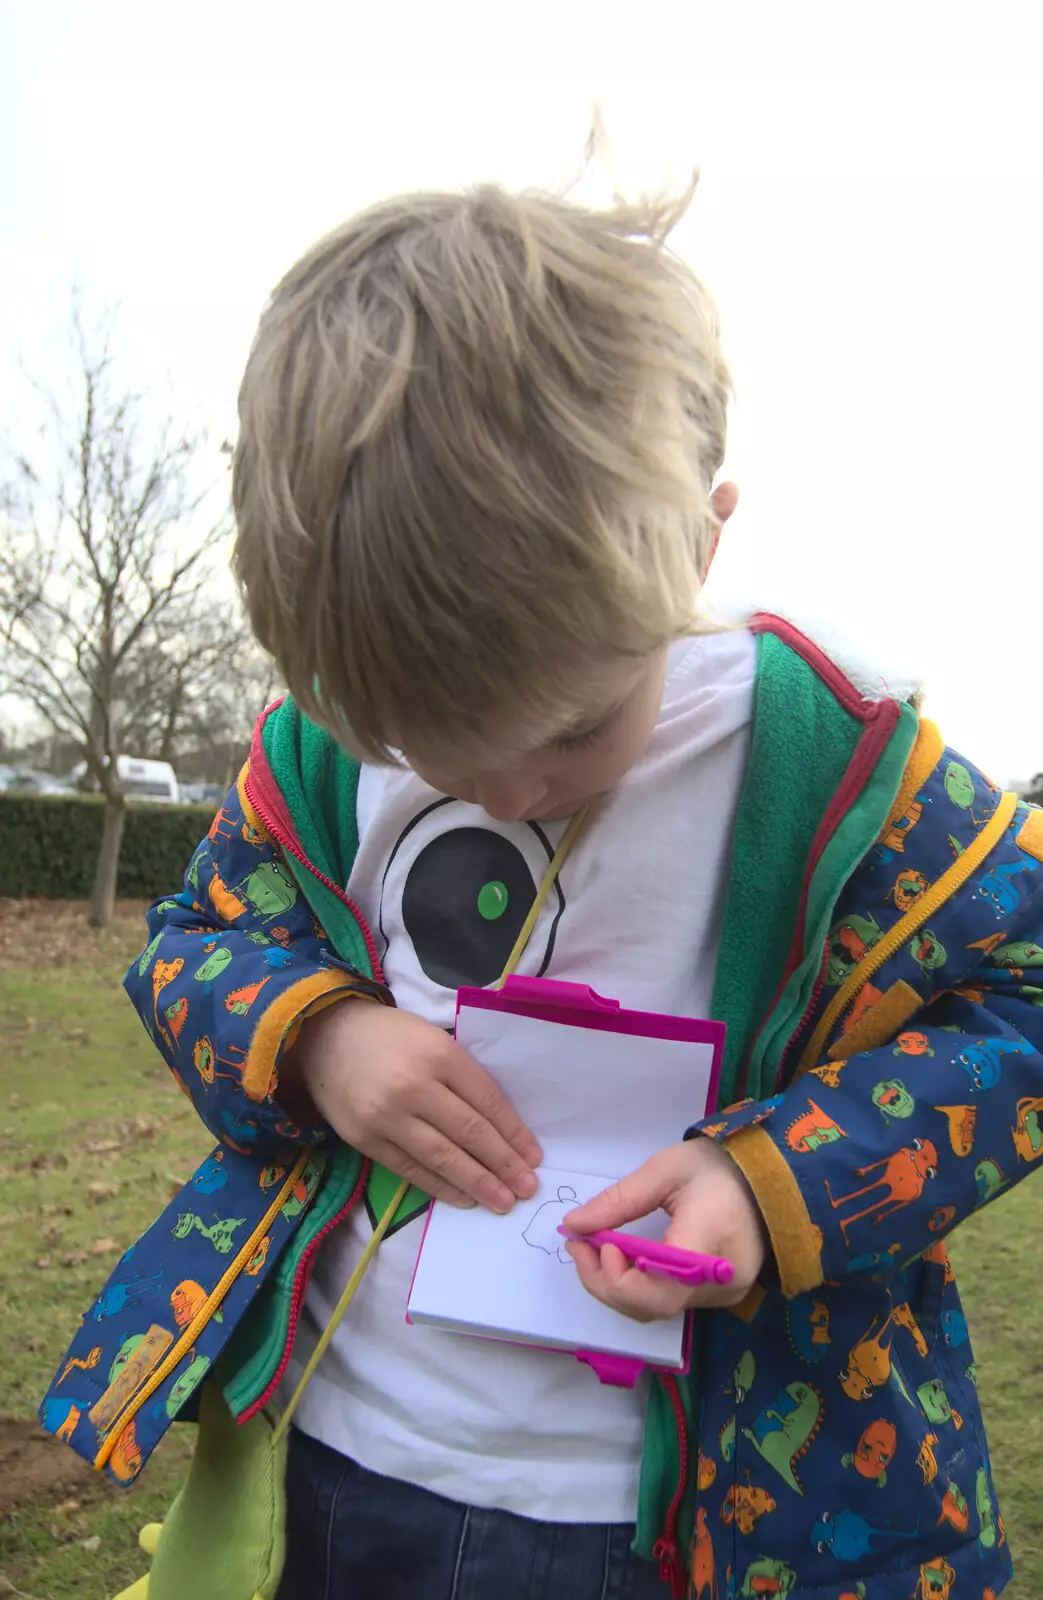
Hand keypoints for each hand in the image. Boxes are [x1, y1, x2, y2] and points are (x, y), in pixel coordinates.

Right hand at [291, 1001, 541, 1212]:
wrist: (326, 1036)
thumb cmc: (390, 1036)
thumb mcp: (434, 1039)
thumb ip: (462, 1076)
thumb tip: (501, 1126)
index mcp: (439, 1054)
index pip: (487, 1101)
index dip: (513, 1133)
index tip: (533, 1157)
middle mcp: (414, 1086)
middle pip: (469, 1132)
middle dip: (503, 1165)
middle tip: (527, 1188)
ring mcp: (386, 1116)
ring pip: (441, 1157)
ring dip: (477, 1183)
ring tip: (502, 1201)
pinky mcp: (365, 1139)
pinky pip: (410, 1169)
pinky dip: (440, 1187)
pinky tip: (464, 1198)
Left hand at [564, 1137, 767, 1321]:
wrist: (768, 1178)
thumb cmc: (718, 1167)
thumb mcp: (664, 1171)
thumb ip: (618, 1201)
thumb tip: (573, 1226)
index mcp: (709, 1242)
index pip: (658, 1290)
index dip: (617, 1278)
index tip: (596, 1242)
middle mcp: (719, 1282)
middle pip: (651, 1306)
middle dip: (604, 1281)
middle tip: (579, 1245)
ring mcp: (721, 1295)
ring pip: (656, 1309)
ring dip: (617, 1284)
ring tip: (595, 1247)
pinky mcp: (718, 1296)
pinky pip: (669, 1301)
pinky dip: (638, 1285)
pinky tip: (622, 1259)